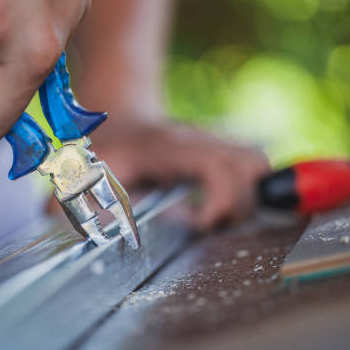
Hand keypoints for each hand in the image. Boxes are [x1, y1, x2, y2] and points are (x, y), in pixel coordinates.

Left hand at [89, 121, 269, 230]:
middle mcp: (198, 138)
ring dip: (245, 197)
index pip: (220, 165)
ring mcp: (213, 141)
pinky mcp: (221, 150)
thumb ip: (97, 201)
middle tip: (208, 223)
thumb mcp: (92, 174)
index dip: (223, 199)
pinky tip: (218, 206)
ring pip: (257, 164)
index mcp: (169, 145)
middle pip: (251, 164)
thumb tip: (102, 229)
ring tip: (215, 216)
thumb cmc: (105, 148)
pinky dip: (244, 190)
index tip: (202, 223)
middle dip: (238, 203)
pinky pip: (251, 166)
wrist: (118, 120)